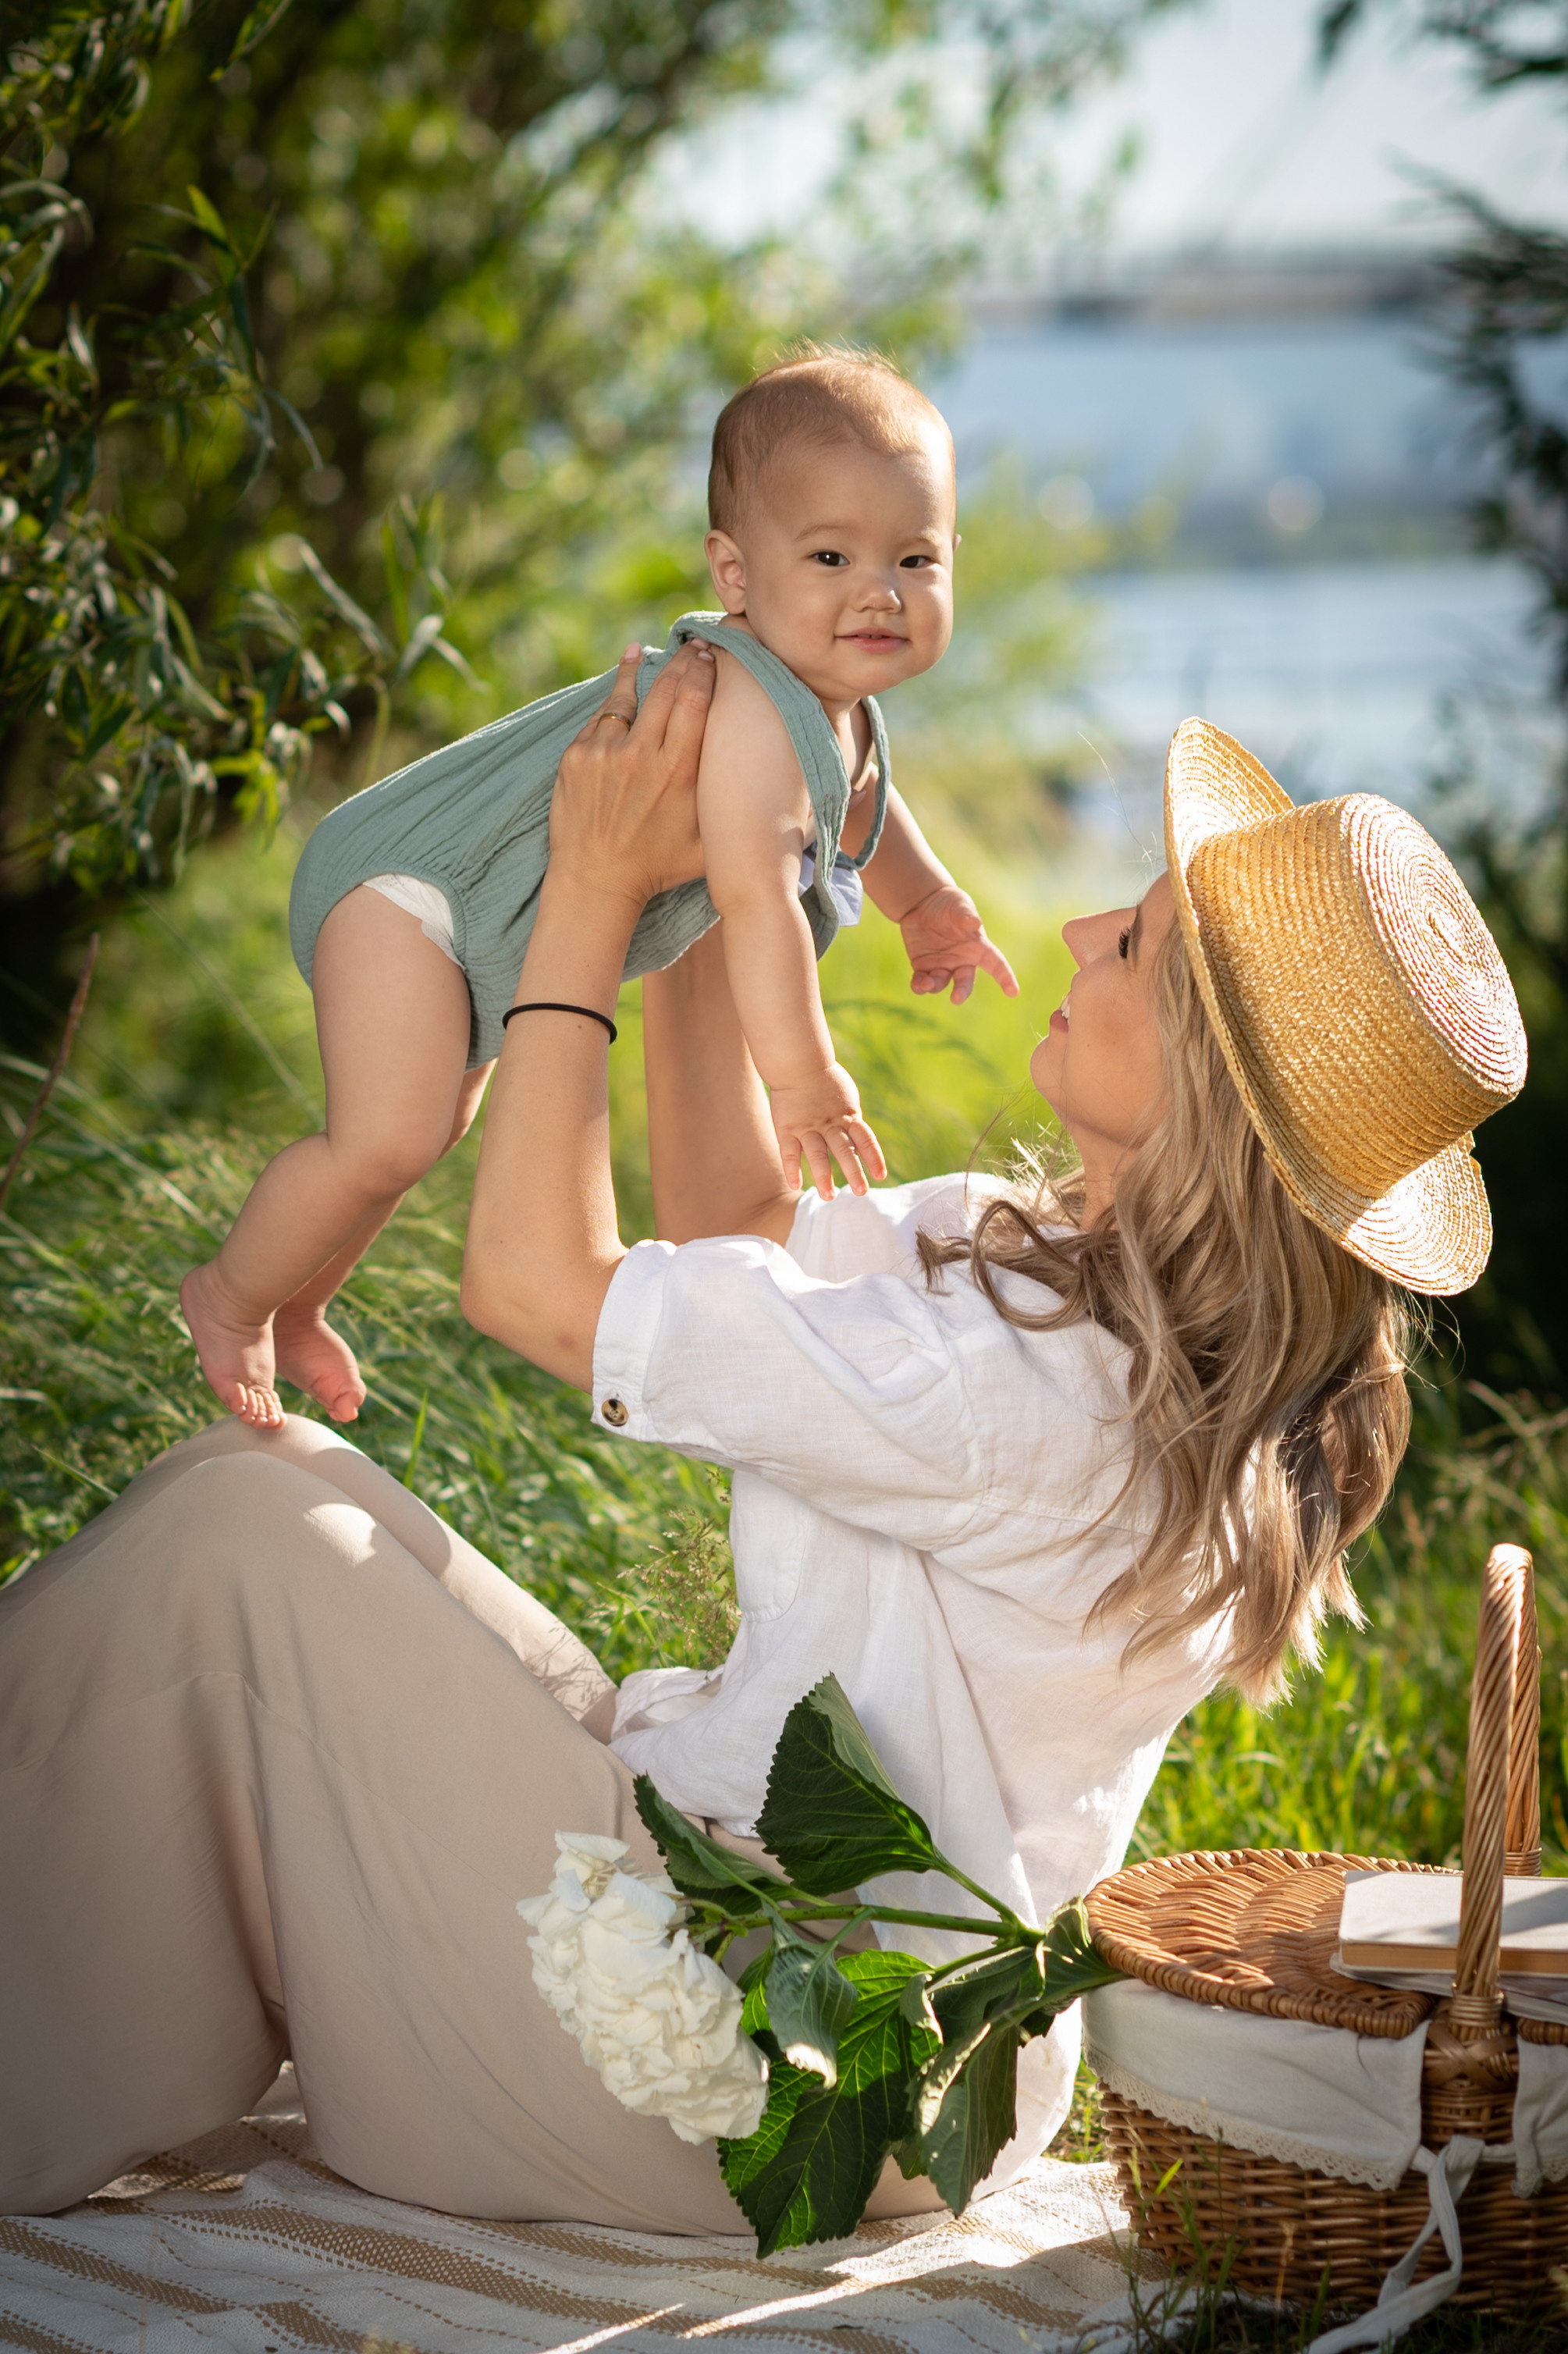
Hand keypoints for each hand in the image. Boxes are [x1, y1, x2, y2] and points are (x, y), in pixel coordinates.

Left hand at [548, 640, 714, 911]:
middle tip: (694, 646)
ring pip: (628, 696)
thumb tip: (768, 789)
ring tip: (649, 651)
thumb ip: (730, 809)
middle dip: (683, 661)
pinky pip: (602, 717)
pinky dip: (616, 698)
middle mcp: (640, 755)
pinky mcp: (576, 756)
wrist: (596, 883)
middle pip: (666, 688)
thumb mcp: (708, 844)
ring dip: (643, 670)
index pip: (695, 700)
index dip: (704, 671)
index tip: (712, 655)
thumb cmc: (659, 867)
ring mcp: (603, 752)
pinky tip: (625, 675)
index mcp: (678, 771)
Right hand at [770, 1065, 887, 1201]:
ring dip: (823, 1176)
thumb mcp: (846, 1097)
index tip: (881, 1176)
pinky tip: (795, 1185)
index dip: (874, 1157)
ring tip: (829, 1197)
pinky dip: (791, 1168)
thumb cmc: (825, 1080)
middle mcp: (829, 1124)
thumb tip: (860, 1139)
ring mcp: (807, 1126)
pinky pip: (789, 1151)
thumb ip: (851, 1119)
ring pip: (817, 1154)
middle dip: (853, 1172)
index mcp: (847, 1116)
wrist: (798, 1062)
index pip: (865, 1139)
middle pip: (844, 1150)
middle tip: (861, 1192)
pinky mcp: (787, 1127)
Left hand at [899, 883, 1018, 1005]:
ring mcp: (942, 966)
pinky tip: (917, 984)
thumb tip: (975, 923)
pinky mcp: (923, 967)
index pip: (996, 964)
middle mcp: (962, 961)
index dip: (1005, 978)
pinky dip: (919, 986)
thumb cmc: (949, 904)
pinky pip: (922, 983)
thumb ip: (966, 915)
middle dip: (961, 991)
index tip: (1013, 993)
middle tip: (956, 998)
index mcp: (977, 948)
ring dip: (934, 986)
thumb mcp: (959, 905)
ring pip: (940, 984)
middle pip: (965, 982)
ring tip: (926, 983)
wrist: (923, 904)